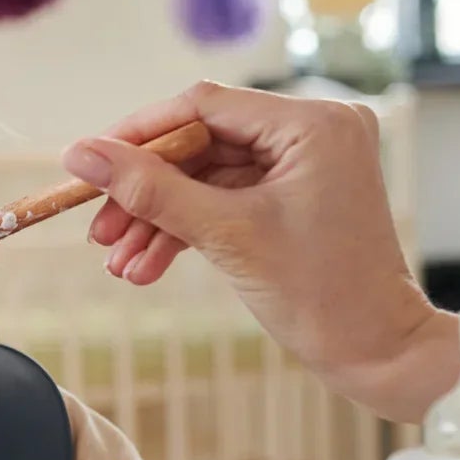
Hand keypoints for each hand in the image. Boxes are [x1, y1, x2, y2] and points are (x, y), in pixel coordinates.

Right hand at [61, 82, 447, 420]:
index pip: (202, 106)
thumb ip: (150, 189)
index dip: (139, 135)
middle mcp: (314, 130)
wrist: (378, 353)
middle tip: (100, 229)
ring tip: (119, 262)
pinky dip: (189, 230)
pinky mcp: (296, 195)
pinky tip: (147, 265)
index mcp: (312, 123)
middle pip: (200, 144)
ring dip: (160, 219)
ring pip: (206, 178)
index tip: (90, 164)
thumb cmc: (322, 295)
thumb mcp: (225, 236)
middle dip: (146, 193)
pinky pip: (227, 200)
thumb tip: (81, 154)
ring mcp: (306, 163)